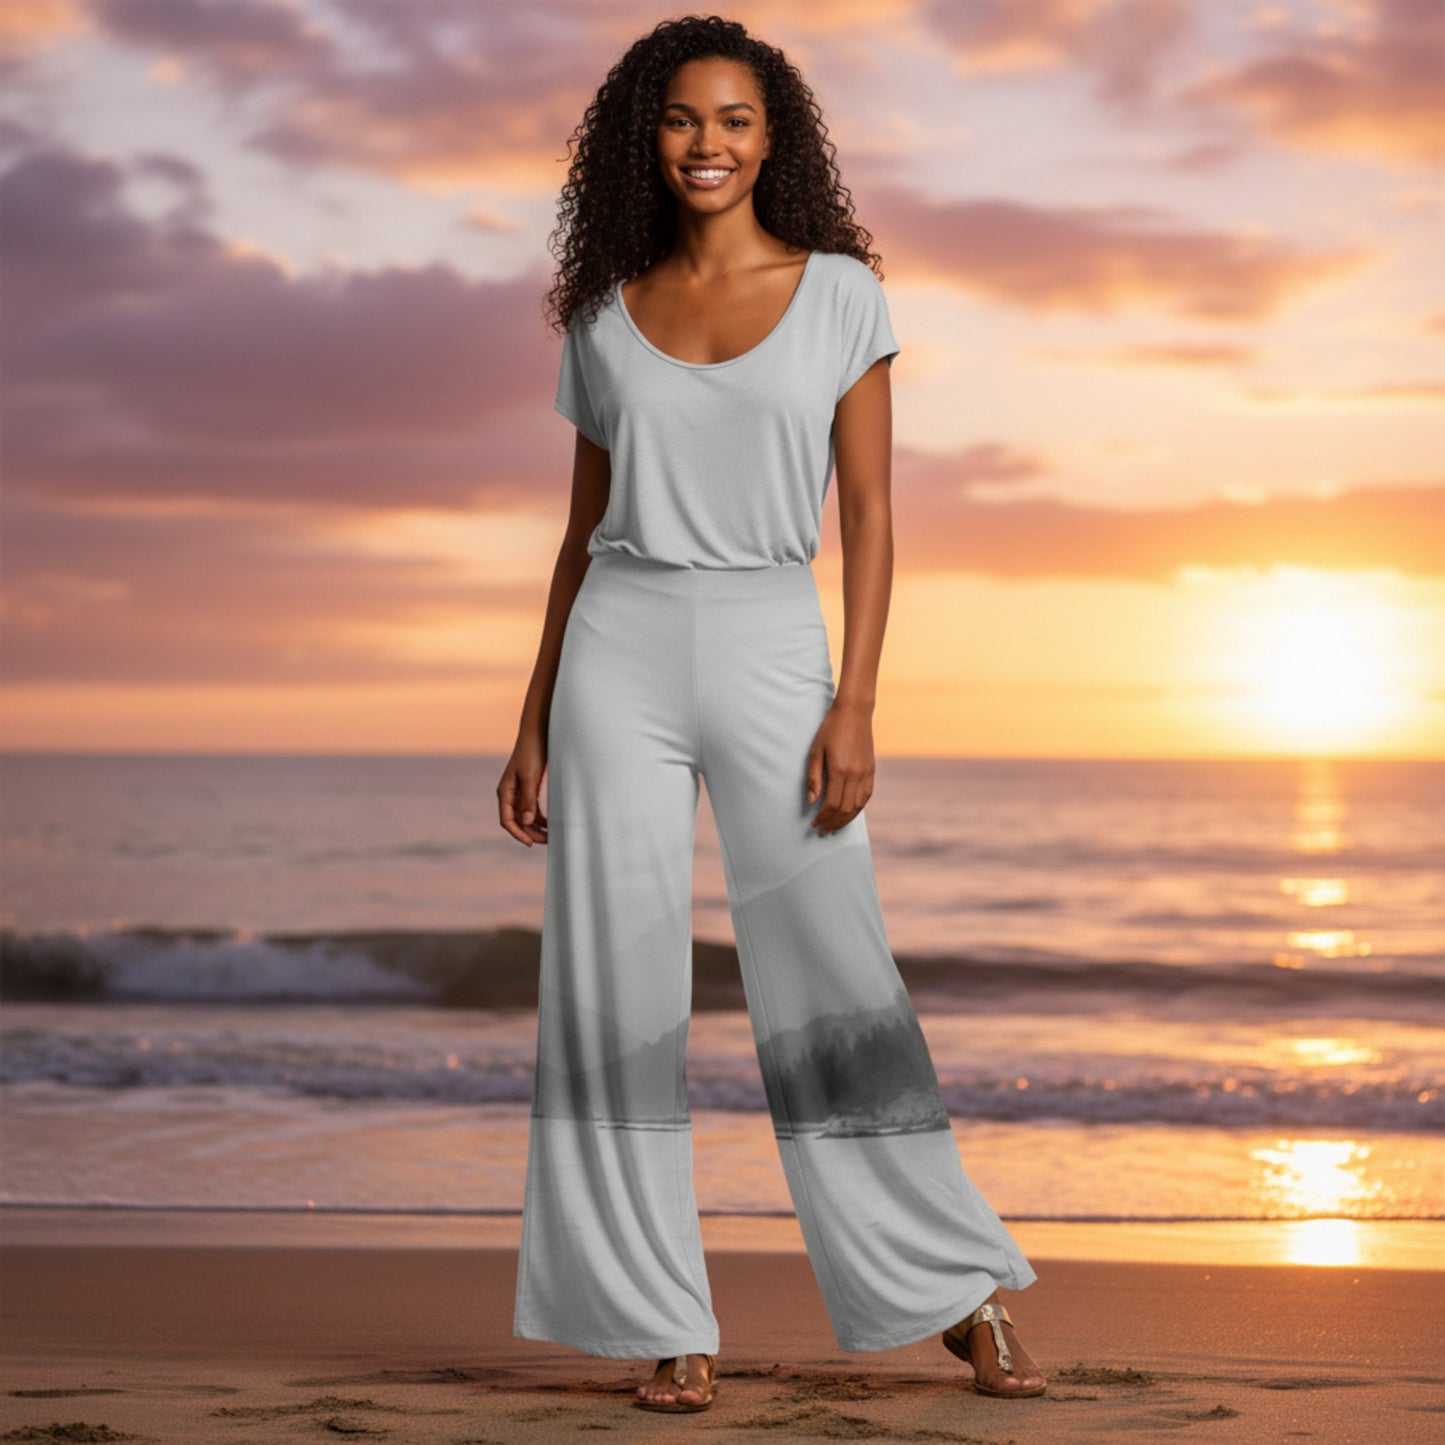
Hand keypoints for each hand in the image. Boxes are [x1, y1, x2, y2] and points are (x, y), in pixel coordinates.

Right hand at [497, 732, 548, 845]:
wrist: (538, 733)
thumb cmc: (531, 752)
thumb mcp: (530, 777)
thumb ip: (528, 799)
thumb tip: (526, 821)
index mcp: (505, 792)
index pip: (507, 820)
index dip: (518, 834)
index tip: (531, 843)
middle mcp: (510, 794)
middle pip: (518, 821)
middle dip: (531, 832)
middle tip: (548, 841)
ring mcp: (520, 791)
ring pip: (526, 816)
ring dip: (537, 826)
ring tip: (552, 835)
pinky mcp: (530, 787)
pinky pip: (533, 807)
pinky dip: (541, 816)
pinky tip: (552, 822)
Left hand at [805, 697, 874, 836]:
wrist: (854, 713)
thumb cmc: (830, 730)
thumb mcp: (815, 751)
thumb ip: (813, 777)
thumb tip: (811, 801)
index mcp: (840, 770)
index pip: (832, 804)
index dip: (823, 818)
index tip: (814, 824)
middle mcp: (855, 775)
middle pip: (845, 810)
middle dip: (833, 824)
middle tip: (822, 831)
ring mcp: (866, 773)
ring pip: (857, 806)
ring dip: (845, 820)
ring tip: (834, 827)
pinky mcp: (871, 770)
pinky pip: (866, 797)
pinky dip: (857, 809)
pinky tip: (848, 814)